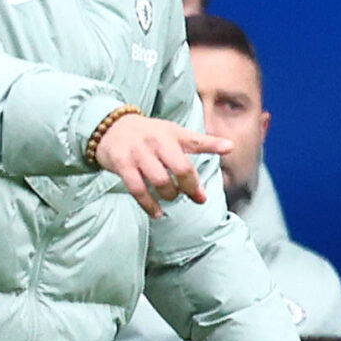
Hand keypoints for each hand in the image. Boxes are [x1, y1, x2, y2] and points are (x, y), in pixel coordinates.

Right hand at [95, 114, 229, 218]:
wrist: (109, 127)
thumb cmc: (148, 134)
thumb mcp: (173, 132)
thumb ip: (200, 143)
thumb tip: (231, 147)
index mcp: (172, 133)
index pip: (195, 140)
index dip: (213, 145)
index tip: (229, 148)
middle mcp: (156, 141)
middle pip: (180, 167)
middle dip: (190, 186)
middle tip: (196, 196)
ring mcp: (138, 153)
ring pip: (160, 181)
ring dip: (170, 195)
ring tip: (172, 198)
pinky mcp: (122, 165)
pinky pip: (138, 189)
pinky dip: (149, 205)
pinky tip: (157, 213)